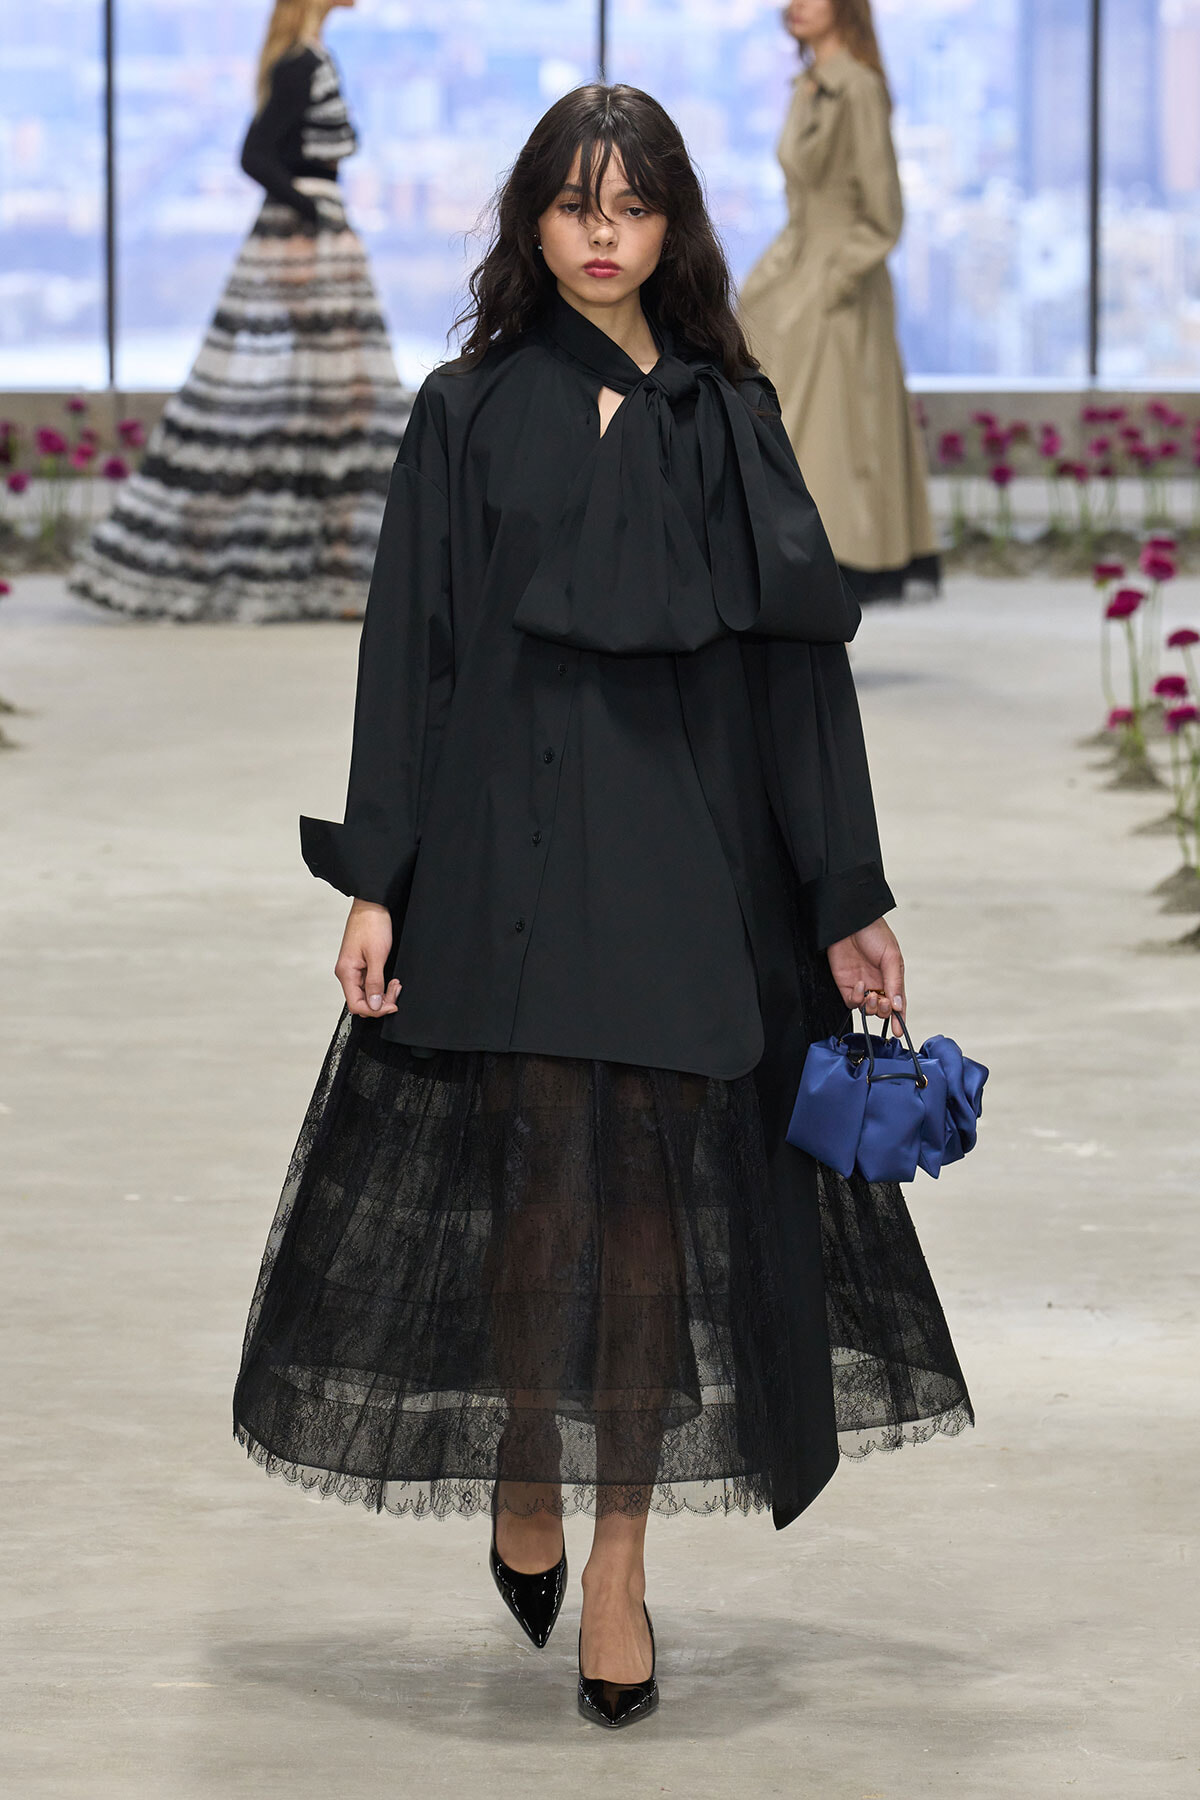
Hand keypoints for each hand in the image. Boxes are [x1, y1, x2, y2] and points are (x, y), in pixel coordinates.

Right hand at [335, 898, 400, 1017]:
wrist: (372, 905)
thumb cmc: (372, 925)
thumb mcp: (377, 955)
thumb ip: (375, 983)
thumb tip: (374, 1005)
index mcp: (346, 972)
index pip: (356, 1005)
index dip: (375, 1010)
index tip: (392, 1005)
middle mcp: (346, 973)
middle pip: (362, 1001)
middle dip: (381, 1002)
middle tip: (396, 990)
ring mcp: (353, 969)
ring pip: (366, 994)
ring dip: (383, 993)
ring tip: (396, 984)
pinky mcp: (360, 965)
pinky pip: (369, 984)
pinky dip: (381, 985)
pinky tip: (391, 980)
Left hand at [826, 919, 906, 1034]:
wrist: (850, 923)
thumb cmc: (875, 934)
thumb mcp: (891, 957)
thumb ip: (894, 982)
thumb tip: (898, 1006)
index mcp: (892, 978)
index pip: (898, 1003)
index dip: (899, 1019)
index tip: (900, 1031)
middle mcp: (877, 984)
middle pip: (883, 1009)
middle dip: (884, 1011)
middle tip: (883, 1001)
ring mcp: (861, 985)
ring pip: (867, 1009)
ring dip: (871, 1007)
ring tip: (872, 995)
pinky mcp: (845, 985)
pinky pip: (852, 1002)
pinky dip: (857, 999)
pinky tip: (860, 986)